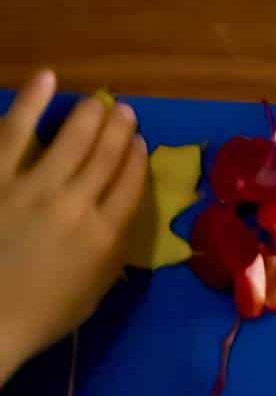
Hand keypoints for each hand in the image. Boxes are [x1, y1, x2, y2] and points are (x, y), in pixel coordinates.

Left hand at [0, 70, 146, 381]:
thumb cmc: (38, 315)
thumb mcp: (93, 291)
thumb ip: (111, 253)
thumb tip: (118, 220)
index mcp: (104, 235)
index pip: (131, 183)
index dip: (138, 158)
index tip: (140, 142)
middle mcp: (76, 204)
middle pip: (107, 155)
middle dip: (119, 129)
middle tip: (123, 111)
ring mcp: (32, 188)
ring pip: (72, 138)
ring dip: (91, 115)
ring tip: (98, 101)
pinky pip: (14, 133)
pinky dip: (32, 103)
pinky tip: (46, 80)